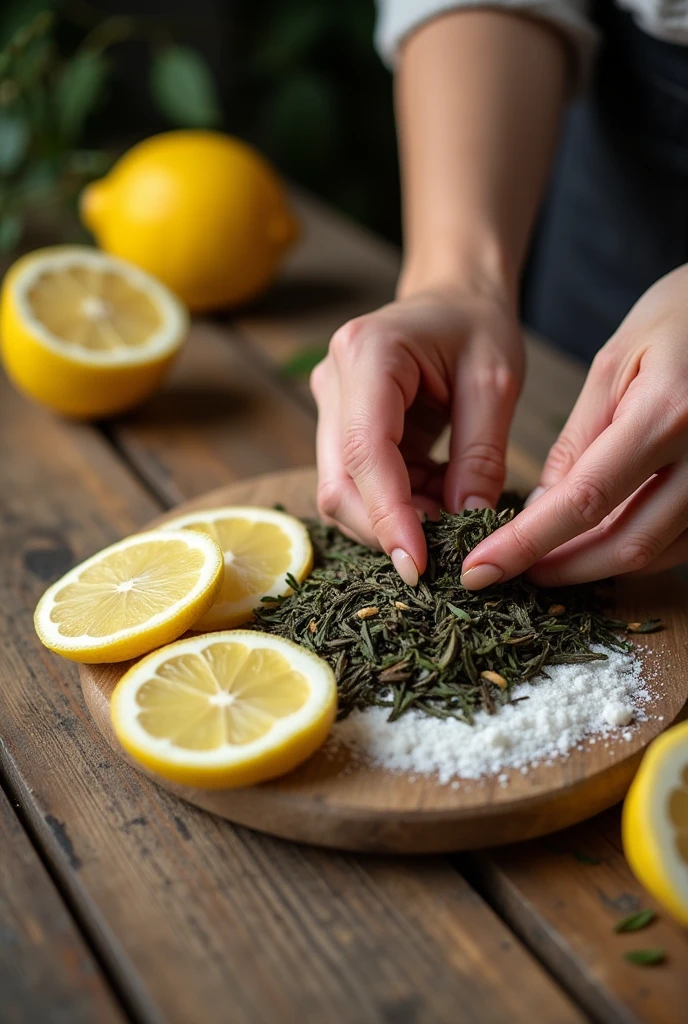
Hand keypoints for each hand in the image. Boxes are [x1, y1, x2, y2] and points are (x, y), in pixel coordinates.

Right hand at [311, 285, 522, 583]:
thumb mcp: (496, 382)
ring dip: (395, 520)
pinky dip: (400, 506)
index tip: (418, 564)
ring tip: (451, 515)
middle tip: (446, 553)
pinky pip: (359, 486)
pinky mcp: (339, 428)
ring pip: (342, 492)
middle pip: (339, 483)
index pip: (365, 452)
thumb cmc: (477, 325)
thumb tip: (469, 525)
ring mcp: (329, 407)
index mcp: (368, 355)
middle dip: (387, 529)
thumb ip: (482, 455)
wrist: (454, 295)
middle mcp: (333, 381)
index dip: (388, 515)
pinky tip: (439, 495)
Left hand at [460, 264, 687, 589]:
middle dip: (561, 568)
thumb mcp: (613, 364)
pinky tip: (592, 544)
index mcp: (668, 413)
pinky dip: (631, 550)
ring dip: (595, 566)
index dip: (527, 543)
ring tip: (544, 560)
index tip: (480, 569)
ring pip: (657, 554)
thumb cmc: (680, 318)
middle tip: (509, 573)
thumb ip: (577, 442)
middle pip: (627, 544)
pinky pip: (681, 543)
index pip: (585, 500)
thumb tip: (539, 510)